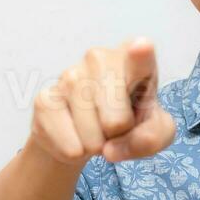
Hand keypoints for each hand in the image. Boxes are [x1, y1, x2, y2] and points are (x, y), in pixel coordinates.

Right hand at [30, 37, 177, 164]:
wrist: (85, 131)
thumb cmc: (127, 120)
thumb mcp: (154, 131)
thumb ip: (152, 137)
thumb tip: (111, 148)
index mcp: (134, 59)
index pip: (140, 57)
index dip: (140, 55)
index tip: (141, 47)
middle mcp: (100, 58)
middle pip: (116, 121)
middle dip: (119, 135)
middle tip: (116, 124)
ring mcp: (69, 75)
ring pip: (92, 136)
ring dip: (97, 145)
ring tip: (96, 129)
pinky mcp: (45, 99)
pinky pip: (69, 143)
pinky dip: (75, 151)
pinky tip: (75, 135)